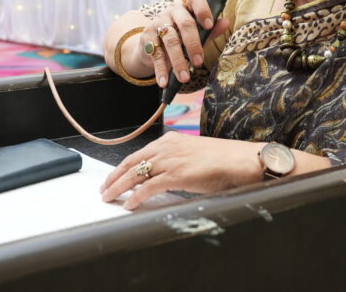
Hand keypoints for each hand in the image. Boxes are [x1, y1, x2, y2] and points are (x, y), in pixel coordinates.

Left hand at [100, 133, 262, 209]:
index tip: (113, 176)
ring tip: (109, 197)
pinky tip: (129, 204)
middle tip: (104, 189)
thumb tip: (163, 178)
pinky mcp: (176, 175)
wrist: (241, 160)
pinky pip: (149, 187)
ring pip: (135, 174)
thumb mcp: (193, 156)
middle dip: (115, 177)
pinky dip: (136, 197)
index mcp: (171, 141)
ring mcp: (171, 160)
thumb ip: (176, 163)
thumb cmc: (224, 160)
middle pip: (132, 163)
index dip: (123, 167)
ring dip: (119, 187)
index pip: (139, 154)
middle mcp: (167, 147)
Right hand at [139, 0, 229, 87]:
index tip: (209, 25)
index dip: (203, 10)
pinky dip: (161, 70)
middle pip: (185, 24)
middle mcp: (171, 11)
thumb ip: (210, 30)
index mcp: (186, 7)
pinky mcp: (147, 37)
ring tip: (185, 78)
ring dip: (178, 61)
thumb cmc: (180, 36)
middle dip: (193, 44)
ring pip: (170, 41)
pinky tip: (164, 82)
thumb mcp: (196, 33)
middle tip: (199, 62)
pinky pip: (156, 54)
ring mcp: (157, 23)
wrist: (151, 44)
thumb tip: (226, 22)